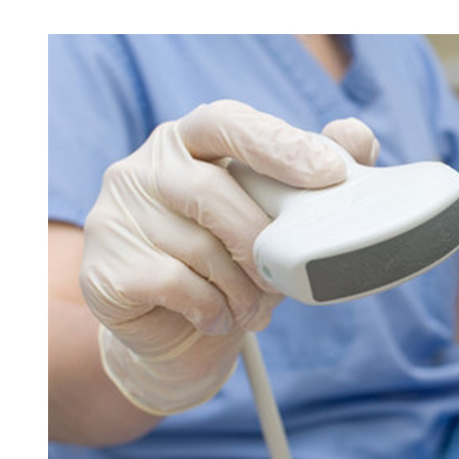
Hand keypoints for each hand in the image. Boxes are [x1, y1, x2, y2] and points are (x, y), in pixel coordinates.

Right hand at [79, 100, 378, 414]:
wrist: (173, 336)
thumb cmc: (228, 263)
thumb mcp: (273, 218)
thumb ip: (314, 172)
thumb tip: (355, 135)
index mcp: (188, 141)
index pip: (227, 123)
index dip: (278, 144)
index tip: (329, 173)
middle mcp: (142, 168)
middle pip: (211, 191)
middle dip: (261, 241)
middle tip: (286, 278)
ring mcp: (116, 216)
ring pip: (197, 246)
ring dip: (243, 288)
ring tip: (257, 309)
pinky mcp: (103, 269)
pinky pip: (174, 284)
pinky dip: (211, 308)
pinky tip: (219, 318)